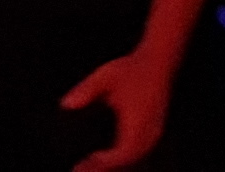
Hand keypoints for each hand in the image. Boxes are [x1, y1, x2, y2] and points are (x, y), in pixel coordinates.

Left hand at [59, 45, 177, 171]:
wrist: (158, 63)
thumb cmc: (132, 70)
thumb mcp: (106, 76)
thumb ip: (86, 90)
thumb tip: (66, 104)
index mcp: (139, 121)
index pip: (124, 152)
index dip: (106, 163)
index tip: (85, 163)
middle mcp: (149, 131)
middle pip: (129, 163)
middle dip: (106, 170)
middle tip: (79, 170)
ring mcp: (153, 134)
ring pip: (137, 162)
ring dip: (116, 168)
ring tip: (88, 166)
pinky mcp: (153, 135)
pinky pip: (140, 157)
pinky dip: (124, 163)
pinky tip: (106, 160)